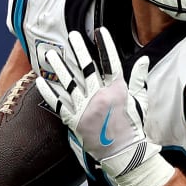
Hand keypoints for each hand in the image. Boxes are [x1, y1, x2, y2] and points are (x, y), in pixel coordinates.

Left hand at [35, 28, 156, 179]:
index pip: (111, 62)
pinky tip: (41, 80)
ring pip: (69, 82)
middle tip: (72, 36)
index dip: (106, 45)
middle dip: (79, 50)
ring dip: (60, 66)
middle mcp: (99, 96)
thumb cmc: (133, 128)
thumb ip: (139, 79)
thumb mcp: (140, 102)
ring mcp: (85, 108)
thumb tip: (144, 60)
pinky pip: (58, 103)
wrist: (123, 154)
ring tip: (51, 54)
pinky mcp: (74, 121)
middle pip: (87, 68)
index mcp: (117, 90)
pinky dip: (49, 91)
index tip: (100, 31)